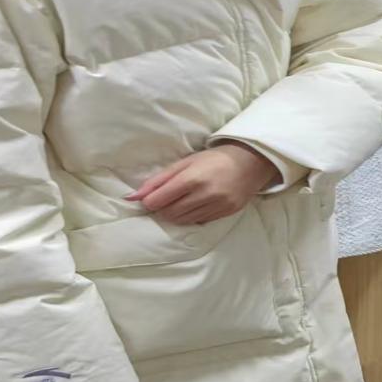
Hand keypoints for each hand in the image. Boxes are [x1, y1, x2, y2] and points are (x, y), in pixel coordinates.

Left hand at [129, 144, 279, 224]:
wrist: (249, 163)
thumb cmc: (213, 159)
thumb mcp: (184, 163)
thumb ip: (157, 180)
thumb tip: (132, 197)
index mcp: (192, 178)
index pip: (158, 201)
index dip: (150, 201)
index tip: (153, 197)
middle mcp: (205, 194)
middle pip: (169, 213)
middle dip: (163, 208)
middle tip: (168, 198)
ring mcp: (217, 206)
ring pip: (183, 220)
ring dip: (177, 213)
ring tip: (182, 200)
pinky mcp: (225, 214)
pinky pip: (199, 221)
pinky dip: (192, 216)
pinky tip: (197, 203)